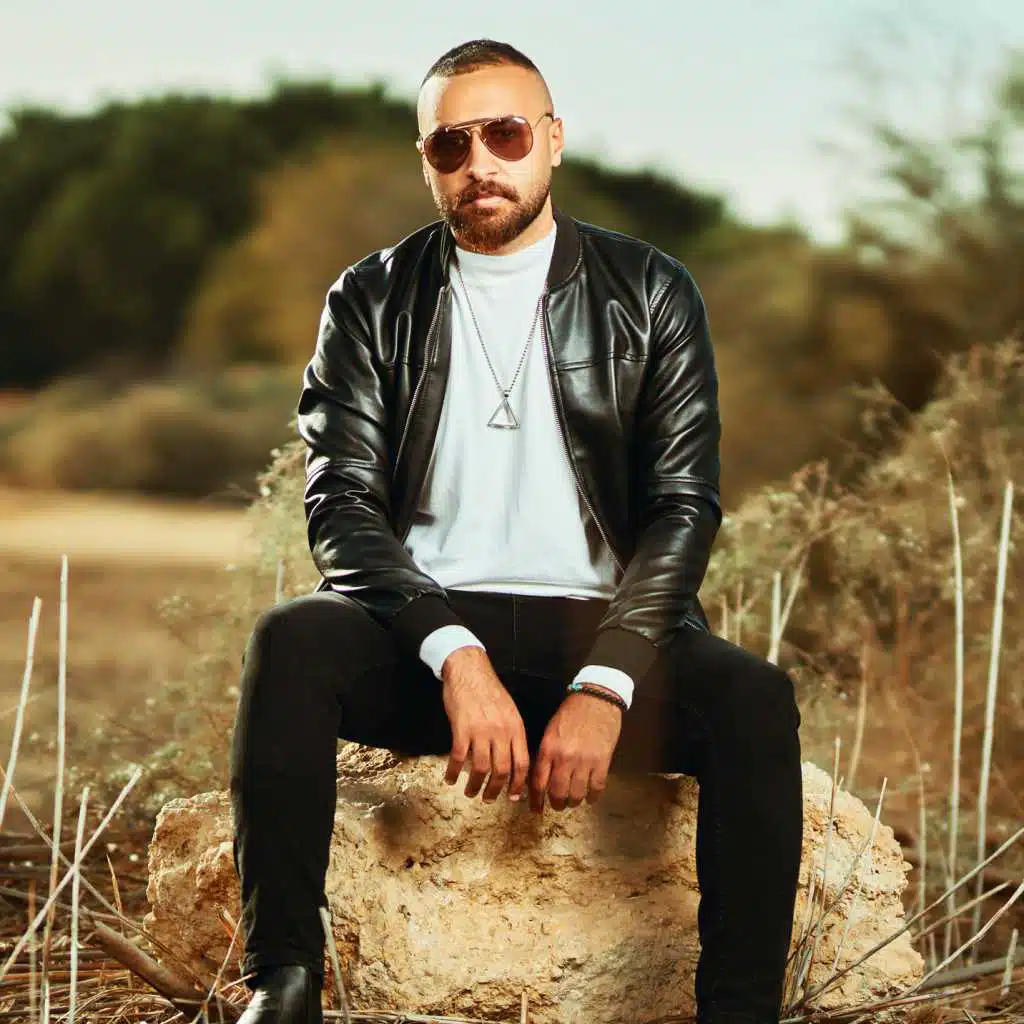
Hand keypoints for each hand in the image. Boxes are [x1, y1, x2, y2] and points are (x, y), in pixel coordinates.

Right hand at [441, 647, 529, 802]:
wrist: (469, 671)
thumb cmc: (489, 690)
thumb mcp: (510, 710)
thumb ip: (513, 733)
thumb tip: (514, 759)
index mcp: (516, 727)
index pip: (522, 763)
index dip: (519, 784)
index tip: (514, 797)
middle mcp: (501, 731)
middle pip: (502, 770)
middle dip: (496, 790)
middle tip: (489, 799)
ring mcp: (481, 730)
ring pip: (481, 768)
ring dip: (475, 785)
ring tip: (470, 792)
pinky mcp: (461, 728)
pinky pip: (458, 757)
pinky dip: (454, 772)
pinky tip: (450, 778)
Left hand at [529, 689, 622, 812]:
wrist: (597, 699)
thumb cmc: (571, 713)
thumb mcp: (551, 731)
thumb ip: (546, 754)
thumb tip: (540, 777)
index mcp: (548, 749)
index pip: (538, 782)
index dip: (536, 800)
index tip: (536, 809)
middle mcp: (564, 758)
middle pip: (557, 792)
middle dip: (556, 803)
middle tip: (558, 804)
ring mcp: (584, 761)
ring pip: (576, 794)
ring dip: (574, 802)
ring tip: (574, 801)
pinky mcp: (603, 762)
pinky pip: (597, 788)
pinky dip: (593, 797)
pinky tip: (591, 798)